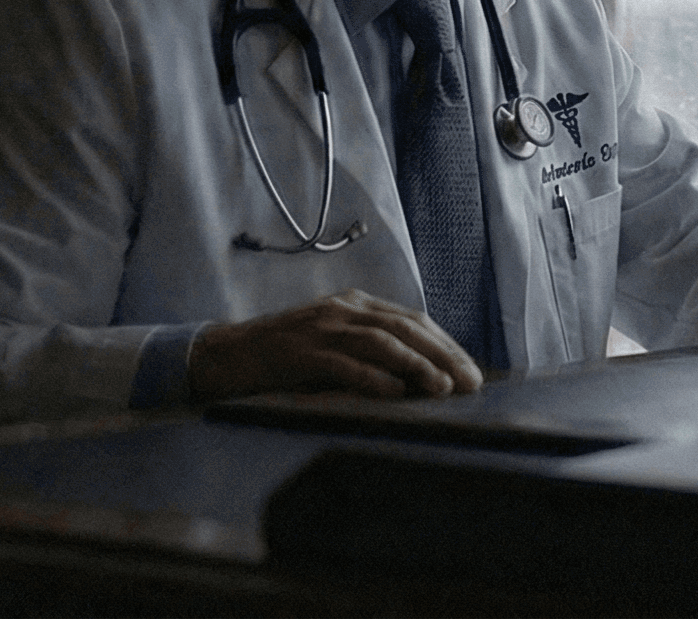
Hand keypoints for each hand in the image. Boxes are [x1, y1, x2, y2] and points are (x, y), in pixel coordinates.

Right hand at [186, 289, 484, 401]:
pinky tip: (394, 394)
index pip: (412, 320)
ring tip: (442, 388)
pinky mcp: (300, 352)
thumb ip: (370, 353)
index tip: (471, 370)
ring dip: (416, 365)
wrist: (226, 355)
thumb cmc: (286, 357)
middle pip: (405, 328)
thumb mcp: (333, 344)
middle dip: (443, 355)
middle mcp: (343, 310)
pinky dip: (372, 379)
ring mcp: (321, 328)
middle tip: (470, 382)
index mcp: (355, 305)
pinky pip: (343, 364)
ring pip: (381, 342)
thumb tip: (421, 380)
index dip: (445, 344)